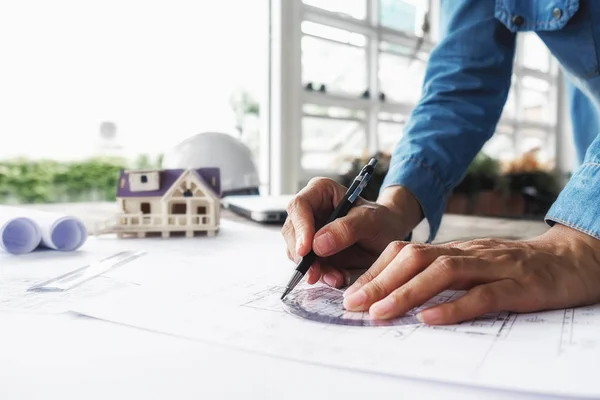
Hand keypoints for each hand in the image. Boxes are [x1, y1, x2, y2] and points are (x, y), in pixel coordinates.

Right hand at [281, 178, 421, 287]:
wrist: (388, 236)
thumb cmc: (381, 220)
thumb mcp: (370, 220)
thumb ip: (346, 228)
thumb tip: (318, 244)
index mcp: (320, 192)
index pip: (299, 206)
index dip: (300, 228)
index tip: (306, 250)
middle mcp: (310, 211)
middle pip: (292, 232)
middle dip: (302, 255)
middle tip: (315, 272)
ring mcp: (309, 232)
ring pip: (297, 252)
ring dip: (313, 269)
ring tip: (336, 277)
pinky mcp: (313, 252)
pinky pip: (308, 265)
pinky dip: (321, 275)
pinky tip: (337, 277)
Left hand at [342, 223, 599, 324]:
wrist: (568, 259)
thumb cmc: (513, 267)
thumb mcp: (472, 265)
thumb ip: (440, 275)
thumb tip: (396, 293)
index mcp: (453, 250)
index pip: (404, 252)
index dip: (376, 272)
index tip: (351, 293)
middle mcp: (467, 253)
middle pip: (416, 259)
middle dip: (380, 281)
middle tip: (353, 304)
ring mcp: (492, 266)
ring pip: (443, 273)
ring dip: (406, 293)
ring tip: (380, 312)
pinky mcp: (517, 285)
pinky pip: (482, 295)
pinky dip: (453, 307)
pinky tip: (430, 319)